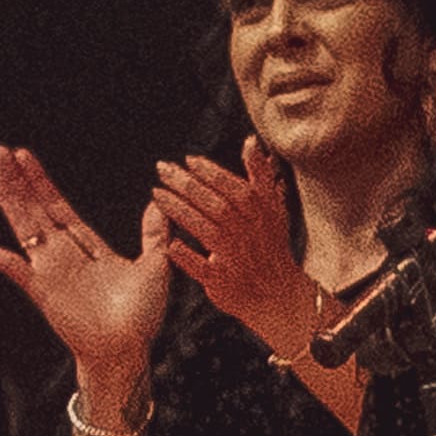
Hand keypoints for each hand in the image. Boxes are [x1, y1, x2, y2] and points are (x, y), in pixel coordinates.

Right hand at [0, 145, 173, 380]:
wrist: (127, 351)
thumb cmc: (141, 316)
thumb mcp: (155, 266)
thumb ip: (153, 233)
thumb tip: (157, 200)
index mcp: (86, 246)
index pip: (58, 206)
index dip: (40, 181)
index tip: (24, 156)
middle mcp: (63, 255)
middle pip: (34, 209)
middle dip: (17, 180)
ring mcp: (49, 271)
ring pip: (22, 227)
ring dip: (6, 201)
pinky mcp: (41, 291)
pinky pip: (12, 268)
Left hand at [151, 141, 325, 356]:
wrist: (279, 294)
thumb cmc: (270, 245)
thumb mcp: (273, 207)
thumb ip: (259, 174)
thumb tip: (251, 141)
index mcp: (260, 212)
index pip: (232, 186)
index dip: (210, 172)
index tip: (188, 160)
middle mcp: (248, 232)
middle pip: (215, 204)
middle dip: (187, 184)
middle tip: (162, 169)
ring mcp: (236, 258)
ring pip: (206, 230)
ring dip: (180, 211)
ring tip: (157, 194)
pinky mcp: (224, 281)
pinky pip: (203, 268)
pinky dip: (187, 256)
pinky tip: (170, 243)